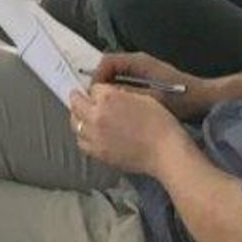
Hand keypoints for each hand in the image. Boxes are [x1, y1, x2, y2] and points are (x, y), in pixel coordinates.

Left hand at [69, 78, 189, 170]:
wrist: (166, 152)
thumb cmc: (160, 124)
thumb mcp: (143, 97)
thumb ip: (120, 94)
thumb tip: (109, 95)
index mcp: (108, 99)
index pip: (93, 89)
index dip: (98, 90)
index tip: (100, 93)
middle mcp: (96, 116)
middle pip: (76, 104)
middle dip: (80, 100)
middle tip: (84, 100)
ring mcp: (95, 136)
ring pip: (75, 123)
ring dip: (79, 118)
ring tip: (86, 117)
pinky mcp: (98, 152)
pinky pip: (82, 142)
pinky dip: (83, 136)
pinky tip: (92, 134)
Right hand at [92, 49, 215, 121]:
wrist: (207, 100)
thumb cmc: (183, 99)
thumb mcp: (154, 100)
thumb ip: (129, 96)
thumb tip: (105, 96)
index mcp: (139, 62)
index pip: (107, 62)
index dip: (96, 77)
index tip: (94, 96)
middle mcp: (138, 62)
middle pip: (109, 67)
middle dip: (100, 84)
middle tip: (96, 104)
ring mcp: (143, 70)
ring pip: (116, 76)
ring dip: (108, 90)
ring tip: (105, 108)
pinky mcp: (147, 79)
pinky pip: (124, 82)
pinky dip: (118, 93)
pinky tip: (120, 109)